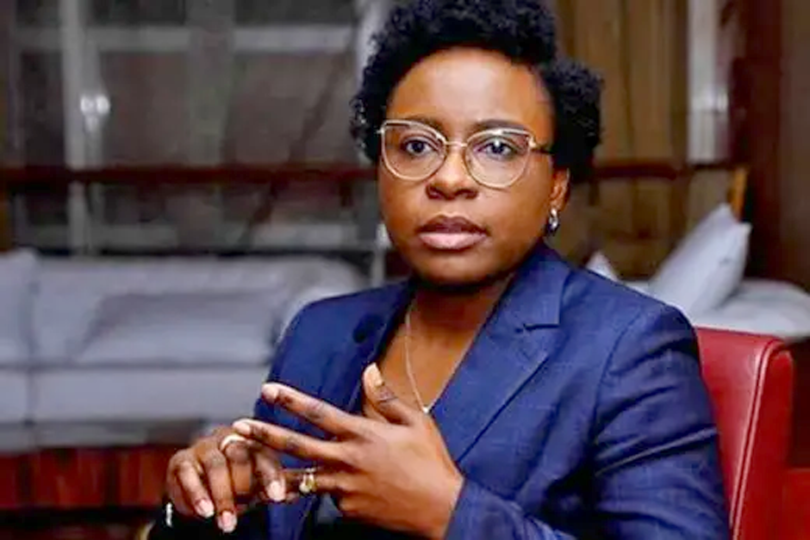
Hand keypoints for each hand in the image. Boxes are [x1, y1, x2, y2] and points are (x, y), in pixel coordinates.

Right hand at [165, 427, 286, 532]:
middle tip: (249, 508)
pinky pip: (187, 473)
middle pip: (239, 455)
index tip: (278, 497)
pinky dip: (197, 494)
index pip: (265, 455)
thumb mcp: (258, 489)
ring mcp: (204, 447)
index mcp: (253, 442)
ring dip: (222, 495)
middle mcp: (229, 439)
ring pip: (215, 465)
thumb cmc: (237, 486)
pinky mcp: (181, 459)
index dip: (272, 476)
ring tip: (226, 521)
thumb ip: (275, 489)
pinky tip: (205, 512)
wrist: (201, 493)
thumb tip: (296, 493)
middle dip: (244, 486)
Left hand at [232, 364, 463, 539]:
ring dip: (274, 471)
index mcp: (364, 434)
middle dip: (266, 434)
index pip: (318, 413)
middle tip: (239, 426)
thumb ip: (386, 397)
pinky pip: (330, 495)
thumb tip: (369, 371)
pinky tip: (345, 485)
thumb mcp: (416, 422)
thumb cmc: (432, 462)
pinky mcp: (348, 509)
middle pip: (298, 445)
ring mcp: (345, 488)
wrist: (443, 509)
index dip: (291, 400)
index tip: (268, 390)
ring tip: (249, 468)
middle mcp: (348, 460)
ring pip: (302, 478)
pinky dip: (329, 488)